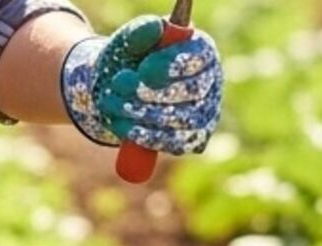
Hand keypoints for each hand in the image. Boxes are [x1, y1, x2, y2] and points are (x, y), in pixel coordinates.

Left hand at [60, 15, 222, 154]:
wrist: (116, 90)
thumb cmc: (128, 59)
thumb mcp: (128, 42)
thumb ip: (140, 32)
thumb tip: (155, 27)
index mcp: (201, 50)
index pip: (197, 58)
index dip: (171, 65)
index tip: (142, 69)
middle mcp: (210, 81)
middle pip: (190, 92)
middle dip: (150, 92)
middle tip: (118, 85)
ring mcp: (206, 112)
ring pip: (180, 121)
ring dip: (142, 115)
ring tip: (110, 102)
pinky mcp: (193, 138)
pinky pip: (174, 143)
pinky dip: (146, 137)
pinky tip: (122, 125)